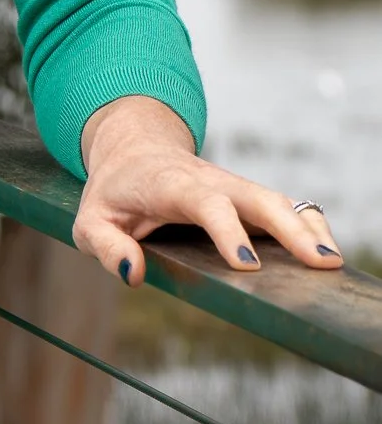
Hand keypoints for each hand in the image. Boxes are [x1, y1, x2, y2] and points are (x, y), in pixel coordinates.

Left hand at [75, 95, 343, 287]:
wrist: (133, 149)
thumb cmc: (113, 192)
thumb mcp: (90, 220)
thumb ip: (105, 247)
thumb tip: (133, 274)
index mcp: (171, 184)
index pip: (204, 203)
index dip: (227, 231)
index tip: (247, 265)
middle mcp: (210, 180)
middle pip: (256, 197)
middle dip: (289, 229)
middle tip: (319, 263)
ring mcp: (232, 186)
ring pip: (277, 200)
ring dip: (307, 227)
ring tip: (333, 263)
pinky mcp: (246, 196)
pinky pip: (283, 206)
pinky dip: (308, 224)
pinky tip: (326, 252)